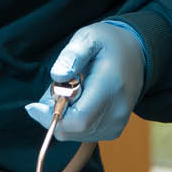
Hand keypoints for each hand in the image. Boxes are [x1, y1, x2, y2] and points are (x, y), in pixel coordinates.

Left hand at [22, 21, 145, 141]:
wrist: (137, 54)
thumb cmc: (109, 44)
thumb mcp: (90, 37)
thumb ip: (73, 54)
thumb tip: (57, 75)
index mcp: (111, 87)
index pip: (78, 119)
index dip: (52, 117)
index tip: (34, 105)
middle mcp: (117, 111)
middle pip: (73, 130)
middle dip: (53, 114)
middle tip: (54, 89)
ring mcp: (117, 123)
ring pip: (75, 134)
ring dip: (63, 117)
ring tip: (70, 91)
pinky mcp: (114, 129)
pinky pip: (83, 134)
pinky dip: (73, 122)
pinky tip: (78, 101)